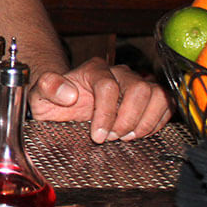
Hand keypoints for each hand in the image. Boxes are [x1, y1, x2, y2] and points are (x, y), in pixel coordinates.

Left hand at [28, 57, 171, 143]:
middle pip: (139, 89)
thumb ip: (48, 88)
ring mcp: (135, 82)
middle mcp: (118, 72)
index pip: (108, 86)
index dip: (106, 113)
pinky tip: (140, 133)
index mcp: (93, 70)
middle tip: (113, 136)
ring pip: (157, 94)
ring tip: (127, 136)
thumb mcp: (41, 94)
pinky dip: (157, 122)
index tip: (97, 135)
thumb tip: (69, 93)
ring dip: (145, 121)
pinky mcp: (148, 96)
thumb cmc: (55, 98)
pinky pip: (166, 103)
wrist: (66, 99)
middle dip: (127, 119)